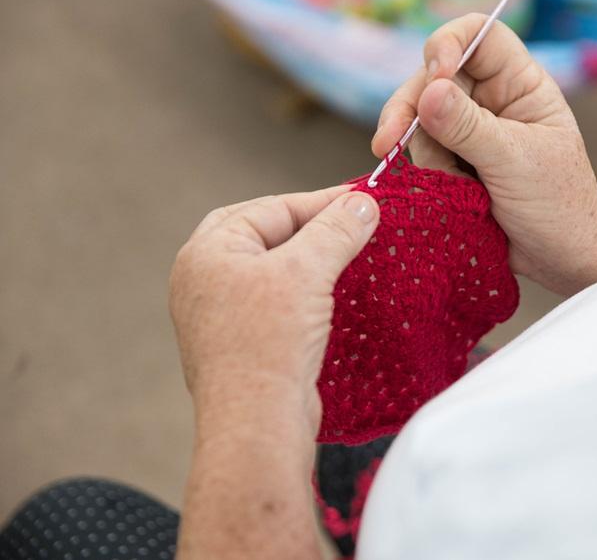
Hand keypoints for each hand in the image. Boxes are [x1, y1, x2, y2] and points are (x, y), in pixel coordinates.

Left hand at [168, 186, 379, 417]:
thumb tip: (364, 203)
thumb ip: (337, 230)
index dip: (321, 202)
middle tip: (351, 223)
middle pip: (265, 234)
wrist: (257, 424)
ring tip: (350, 257)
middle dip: (309, 227)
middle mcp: (204, 279)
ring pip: (272, 269)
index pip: (271, 208)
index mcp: (207, 252)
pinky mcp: (241, 344)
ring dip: (310, 261)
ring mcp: (219, 314)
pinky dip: (305, 292)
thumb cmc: (269, 344)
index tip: (363, 200)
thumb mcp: (307, 272)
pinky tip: (334, 296)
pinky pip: (275, 302)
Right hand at [373, 14, 596, 294]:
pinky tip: (440, 194)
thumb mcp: (515, 162)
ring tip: (451, 186)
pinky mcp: (453, 162)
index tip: (436, 76)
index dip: (449, 43)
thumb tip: (429, 91)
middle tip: (388, 142)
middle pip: (434, 77)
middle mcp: (492, 100)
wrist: (561, 258)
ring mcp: (469, 131)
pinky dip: (423, 173)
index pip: (480, 35)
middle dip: (412, 109)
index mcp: (520, 84)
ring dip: (423, 153)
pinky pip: (420, 153)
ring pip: (419, 120)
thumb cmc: (559, 206)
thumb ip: (470, 127)